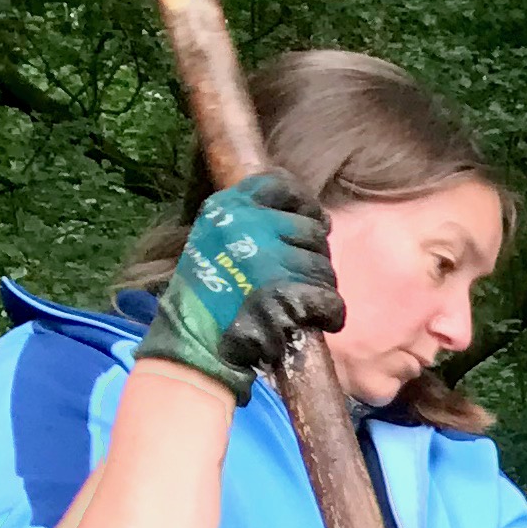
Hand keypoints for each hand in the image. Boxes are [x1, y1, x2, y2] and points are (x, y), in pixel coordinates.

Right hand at [142, 173, 341, 405]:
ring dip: (319, 290)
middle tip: (295, 281)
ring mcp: (266, 260)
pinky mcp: (284, 296)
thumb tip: (318, 218)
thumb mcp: (217, 238)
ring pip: (324, 269)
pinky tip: (317, 321)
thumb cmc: (210, 293)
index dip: (306, 205)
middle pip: (312, 232)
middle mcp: (248, 226)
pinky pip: (330, 299)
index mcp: (230, 207)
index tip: (314, 222)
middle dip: (312, 259)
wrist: (196, 342)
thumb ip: (257, 221)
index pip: (283, 186)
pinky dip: (330, 314)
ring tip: (297, 304)